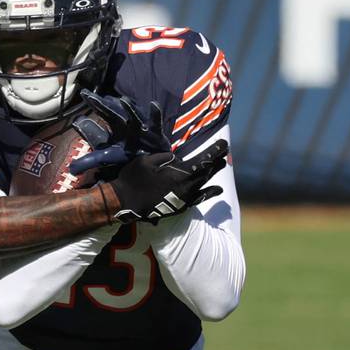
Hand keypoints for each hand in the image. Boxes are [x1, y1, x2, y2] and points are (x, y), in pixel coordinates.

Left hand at [70, 90, 169, 177]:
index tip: (82, 98)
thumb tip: (71, 168)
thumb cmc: (129, 155)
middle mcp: (126, 126)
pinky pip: (155, 123)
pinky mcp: (155, 134)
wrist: (152, 161)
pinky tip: (153, 105)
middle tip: (89, 96)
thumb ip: (90, 161)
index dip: (92, 109)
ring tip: (122, 100)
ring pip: (134, 116)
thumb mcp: (108, 158)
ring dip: (129, 109)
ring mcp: (141, 128)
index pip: (101, 117)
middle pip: (113, 113)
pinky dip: (155, 114)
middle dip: (102, 105)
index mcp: (115, 128)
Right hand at [107, 141, 228, 224]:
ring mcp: (184, 198)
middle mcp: (187, 186)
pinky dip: (209, 192)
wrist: (124, 203)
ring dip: (213, 173)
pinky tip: (217, 189)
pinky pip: (199, 198)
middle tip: (224, 152)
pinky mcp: (179, 206)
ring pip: (204, 183)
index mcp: (180, 173)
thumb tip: (175, 158)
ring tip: (222, 164)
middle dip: (216, 160)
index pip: (204, 160)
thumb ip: (164, 157)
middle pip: (207, 172)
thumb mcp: (147, 160)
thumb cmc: (133, 179)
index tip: (224, 143)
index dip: (215, 151)